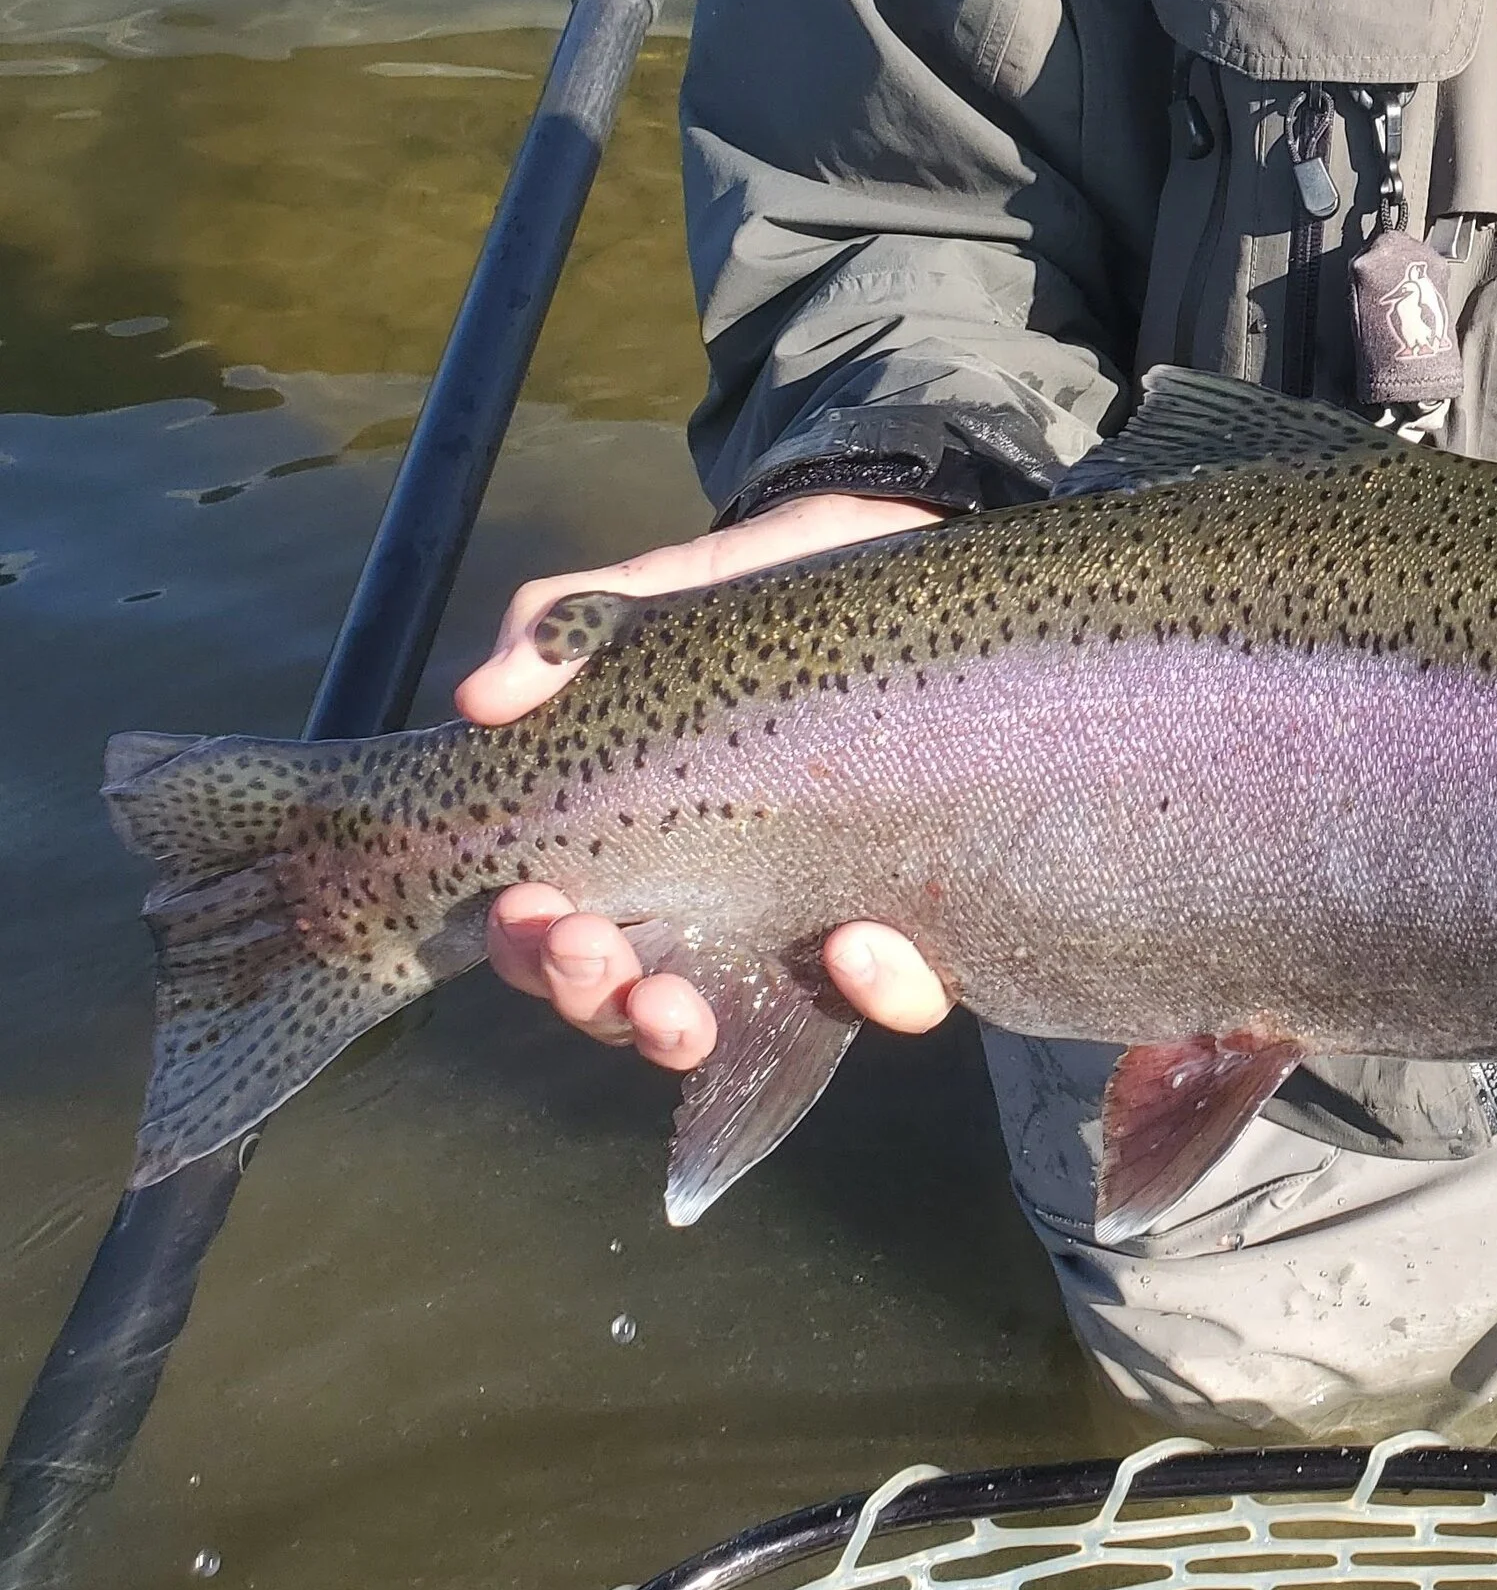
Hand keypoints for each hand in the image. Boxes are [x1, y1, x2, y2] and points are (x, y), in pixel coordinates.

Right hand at [462, 494, 960, 1067]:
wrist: (911, 556)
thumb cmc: (776, 598)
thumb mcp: (667, 594)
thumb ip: (568, 627)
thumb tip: (481, 696)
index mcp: (647, 844)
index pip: (564, 935)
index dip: (531, 950)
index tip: (527, 904)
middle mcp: (722, 904)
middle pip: (624, 1005)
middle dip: (589, 998)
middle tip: (590, 949)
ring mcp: (816, 920)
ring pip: (743, 1027)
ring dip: (683, 1034)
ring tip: (677, 1000)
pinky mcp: (921, 919)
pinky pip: (902, 1000)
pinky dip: (875, 993)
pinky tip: (856, 940)